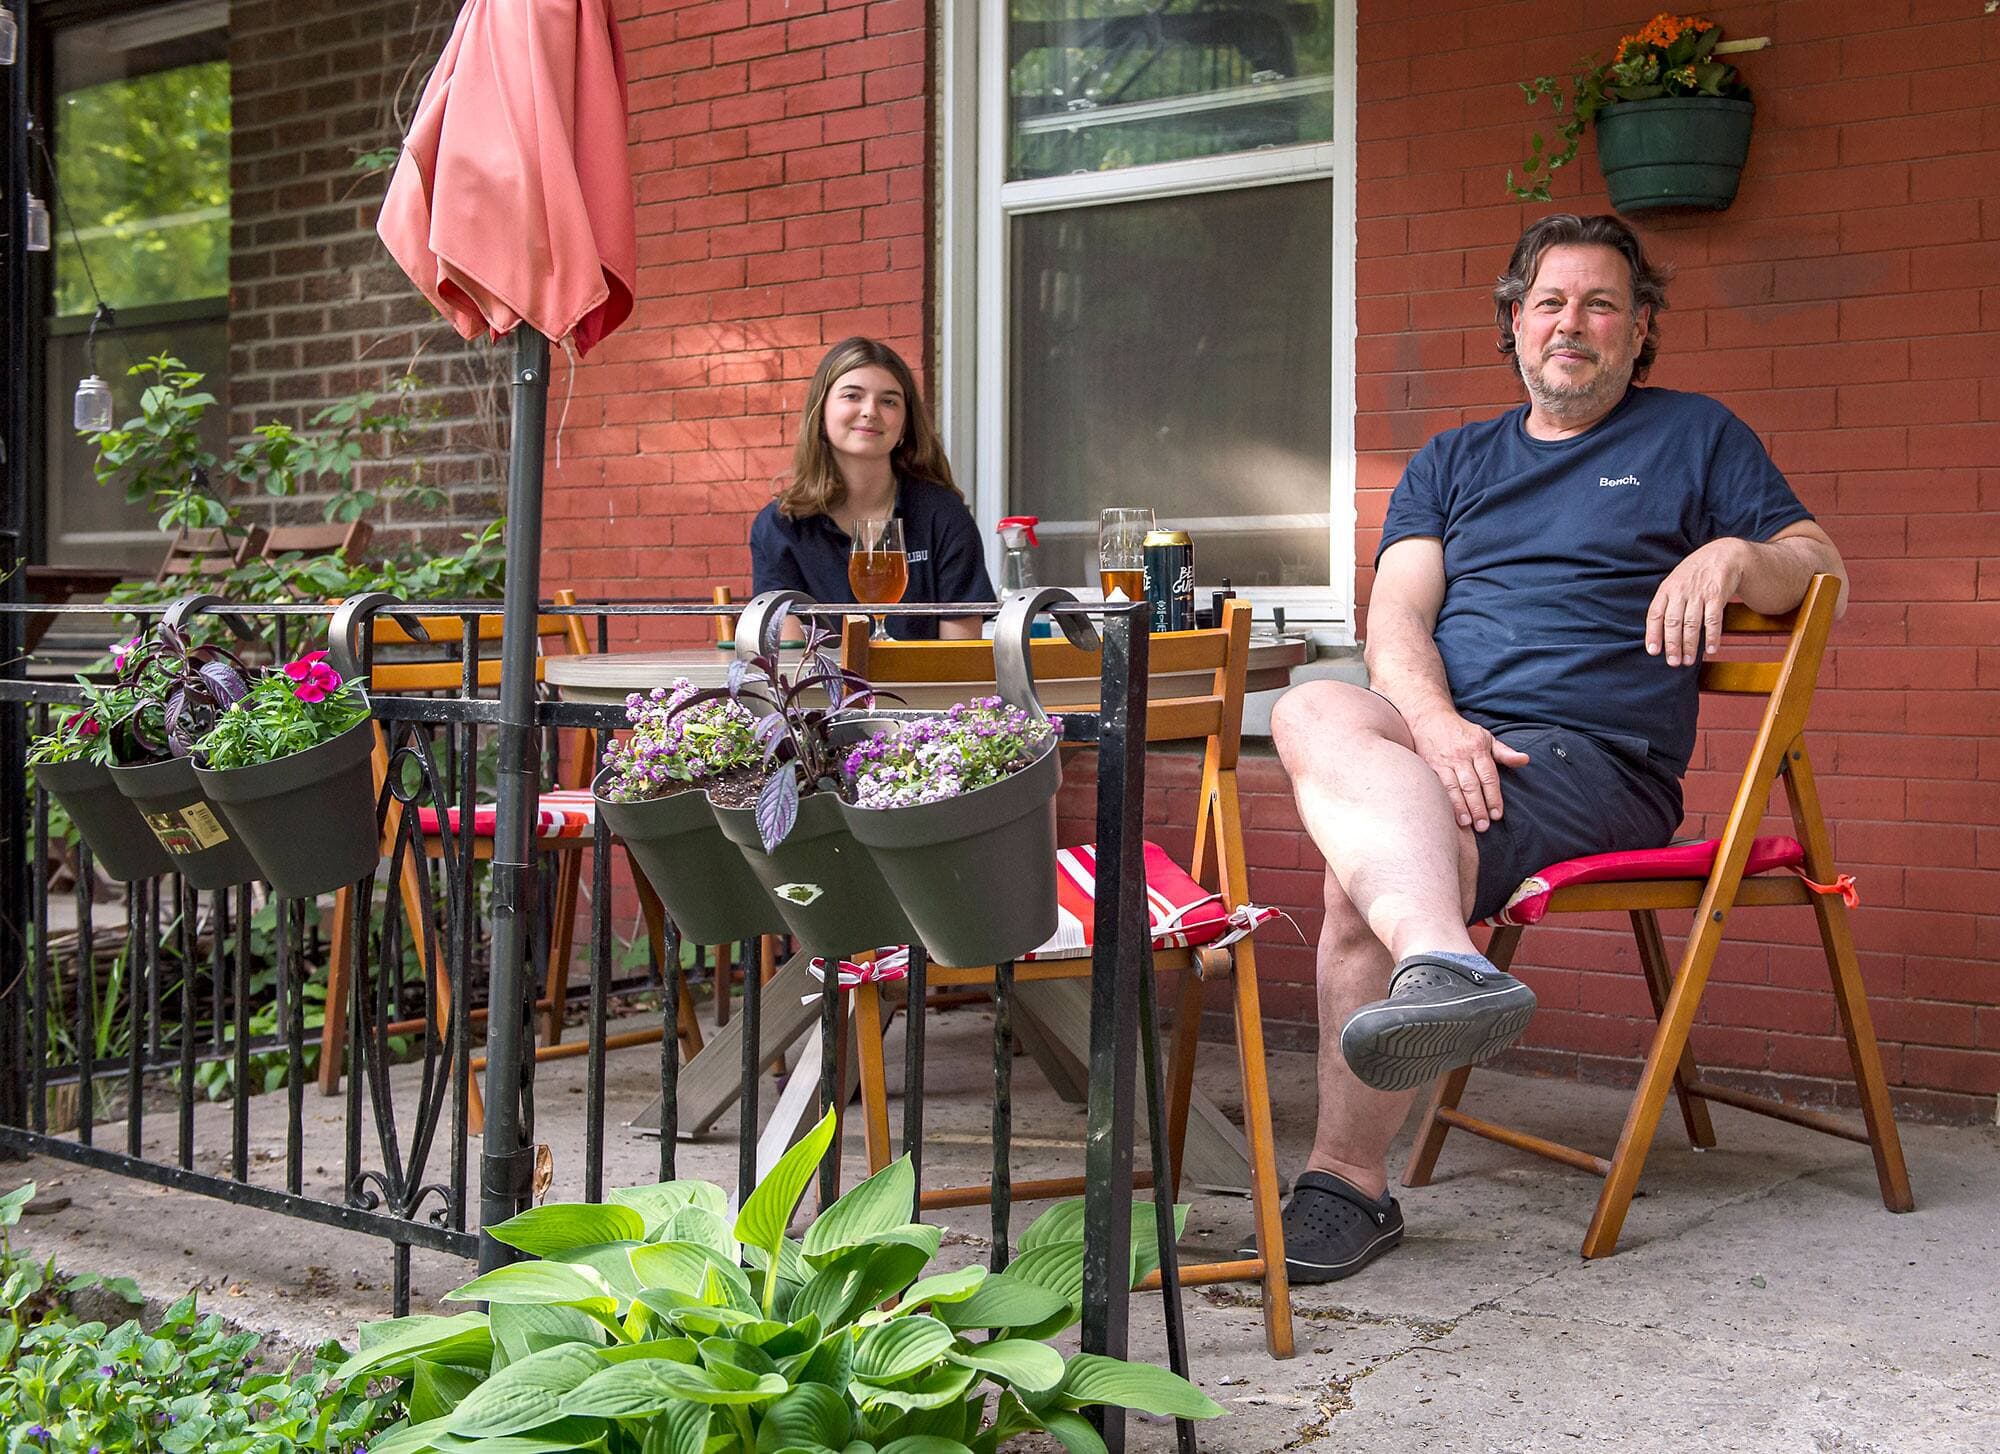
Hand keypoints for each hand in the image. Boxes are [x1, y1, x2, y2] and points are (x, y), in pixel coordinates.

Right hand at [1406, 708, 1530, 831]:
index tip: (1497, 814)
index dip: (1493, 797)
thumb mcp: (1485, 737)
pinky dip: (1444, 801)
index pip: (1488, 777)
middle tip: (1483, 826)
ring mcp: (1443, 761)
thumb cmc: (1461, 731)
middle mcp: (1461, 756)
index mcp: (1478, 748)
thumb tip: (1525, 760)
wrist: (1429, 717)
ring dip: (1461, 807)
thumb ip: (1504, 752)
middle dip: (1478, 807)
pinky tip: (1448, 814)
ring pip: (1454, 787)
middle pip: (1472, 785)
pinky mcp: (1429, 765)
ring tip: (1468, 823)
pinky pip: (1438, 786)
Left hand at [1647, 539, 1746, 666]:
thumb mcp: (1675, 582)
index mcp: (1666, 589)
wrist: (1723, 554)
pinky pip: (1713, 619)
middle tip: (1673, 662)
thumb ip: (1667, 603)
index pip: (1655, 614)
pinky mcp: (1717, 595)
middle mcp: (1680, 591)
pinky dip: (1712, 636)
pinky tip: (1712, 649)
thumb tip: (1658, 633)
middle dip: (1672, 645)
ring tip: (1689, 661)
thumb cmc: (1695, 574)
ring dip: (1691, 645)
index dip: (1653, 634)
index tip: (1653, 652)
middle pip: (1673, 622)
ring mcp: (1699, 593)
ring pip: (1692, 623)